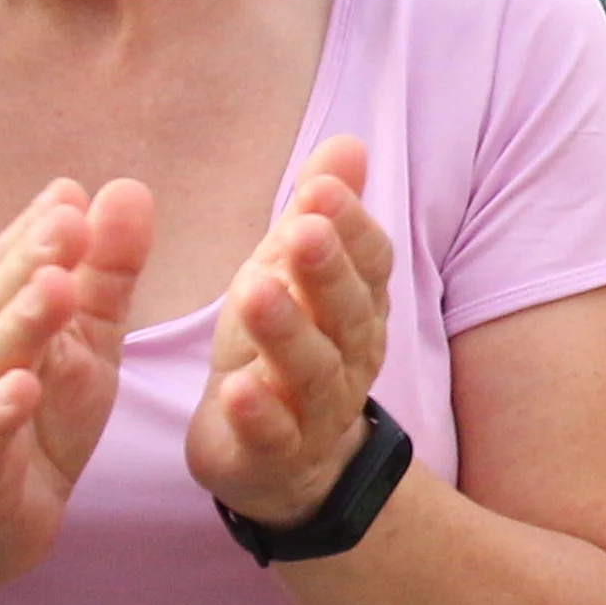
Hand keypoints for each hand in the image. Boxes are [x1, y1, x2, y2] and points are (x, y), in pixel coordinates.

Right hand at [0, 179, 151, 597]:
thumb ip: (106, 275)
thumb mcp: (87, 347)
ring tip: (55, 287)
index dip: (38, 229)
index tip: (71, 193)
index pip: (13, 264)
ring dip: (21, 322)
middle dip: (32, 259)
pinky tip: (24, 386)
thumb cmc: (37, 425)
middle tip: (68, 220)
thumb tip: (125, 189)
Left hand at [187, 137, 394, 530]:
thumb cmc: (284, 348)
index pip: (369, 261)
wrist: (285, 462)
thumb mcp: (294, 274)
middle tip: (300, 228)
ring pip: (311, 369)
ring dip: (286, 329)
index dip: (351, 225)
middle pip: (346, 310)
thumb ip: (320, 213)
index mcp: (357, 305)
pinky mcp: (276, 453)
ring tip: (253, 290)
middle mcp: (349, 354)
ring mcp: (316, 408)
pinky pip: (273, 433)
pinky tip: (237, 388)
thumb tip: (349, 142)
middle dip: (325, 269)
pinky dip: (259, 412)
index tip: (320, 187)